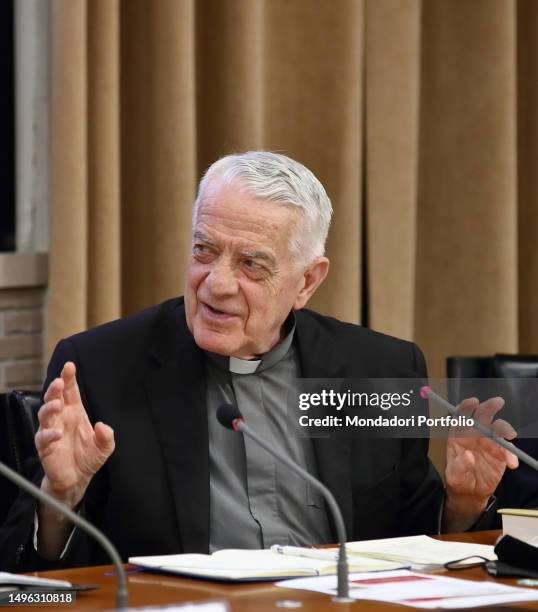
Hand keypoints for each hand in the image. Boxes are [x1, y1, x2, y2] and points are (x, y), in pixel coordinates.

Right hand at [35, 362, 114, 507]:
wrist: (77, 479)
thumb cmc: (88, 457)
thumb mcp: (105, 446)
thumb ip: (107, 436)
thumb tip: (102, 426)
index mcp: (76, 412)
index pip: (71, 391)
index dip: (69, 378)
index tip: (69, 366)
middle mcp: (62, 418)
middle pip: (55, 398)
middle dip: (55, 388)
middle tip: (59, 382)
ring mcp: (52, 431)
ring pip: (45, 414)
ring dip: (50, 407)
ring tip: (57, 404)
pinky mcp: (45, 446)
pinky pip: (43, 437)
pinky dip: (50, 434)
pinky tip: (58, 433)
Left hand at [443, 396, 517, 531]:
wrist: (471, 493)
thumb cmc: (459, 480)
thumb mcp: (454, 476)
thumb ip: (459, 466)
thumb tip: (467, 455)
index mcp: (458, 436)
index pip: (461, 416)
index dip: (466, 406)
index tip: (473, 402)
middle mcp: (473, 435)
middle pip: (481, 416)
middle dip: (489, 407)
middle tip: (497, 402)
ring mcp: (488, 443)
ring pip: (497, 429)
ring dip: (504, 429)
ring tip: (508, 435)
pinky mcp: (500, 453)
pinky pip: (508, 449)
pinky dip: (512, 454)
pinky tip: (512, 464)